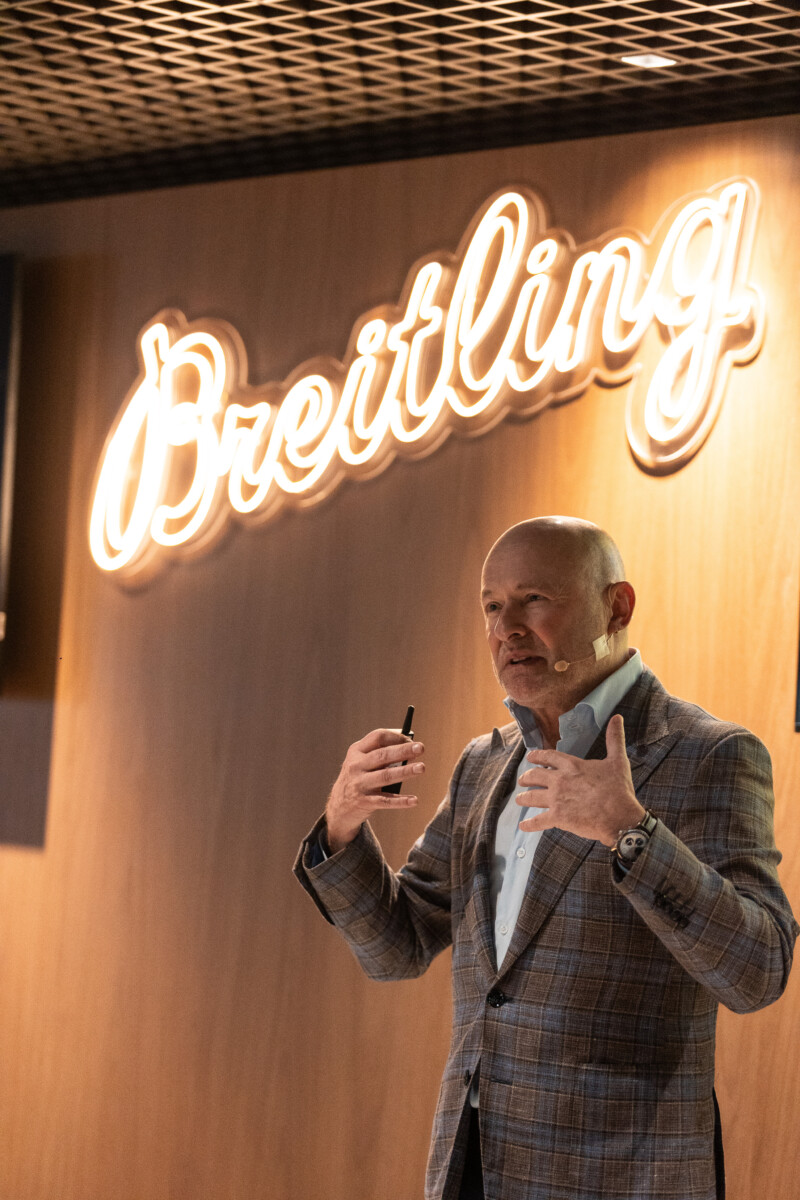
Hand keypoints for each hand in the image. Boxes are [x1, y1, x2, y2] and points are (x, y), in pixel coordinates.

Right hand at [325, 728, 425, 852]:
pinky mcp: (364, 802)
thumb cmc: (357, 779)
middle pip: (382, 755)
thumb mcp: (360, 762)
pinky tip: (414, 800)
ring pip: (385, 776)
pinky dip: (401, 801)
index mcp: (356, 751)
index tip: (411, 740)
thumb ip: (380, 753)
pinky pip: (386, 800)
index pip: (377, 737)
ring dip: (405, 771)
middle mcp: (356, 766)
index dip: (396, 737)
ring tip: (421, 768)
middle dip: (403, 751)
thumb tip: (409, 748)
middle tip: (420, 748)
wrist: (338, 807)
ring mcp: (359, 784)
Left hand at [517, 714, 643, 844]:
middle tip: (522, 780)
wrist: (619, 816)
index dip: (536, 756)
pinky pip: (537, 821)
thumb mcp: (617, 760)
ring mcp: (556, 799)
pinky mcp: (558, 818)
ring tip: (519, 799)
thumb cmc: (618, 789)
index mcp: (572, 765)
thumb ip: (615, 738)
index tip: (530, 757)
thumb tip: (618, 717)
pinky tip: (522, 825)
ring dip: (523, 798)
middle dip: (526, 778)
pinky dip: (528, 824)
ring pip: (532, 797)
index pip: (548, 756)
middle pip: (534, 776)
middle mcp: (559, 780)